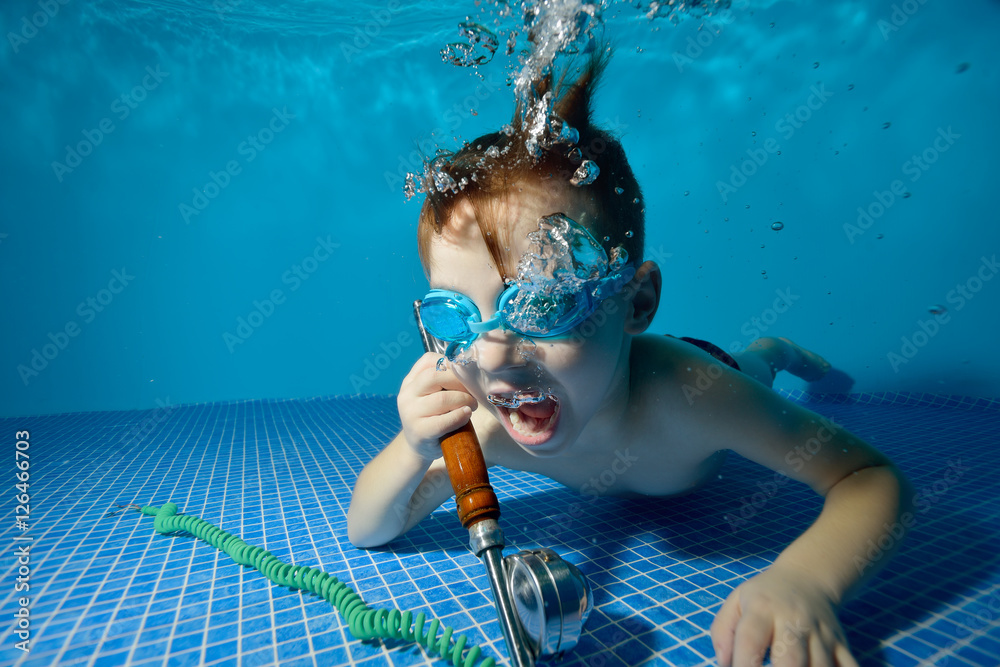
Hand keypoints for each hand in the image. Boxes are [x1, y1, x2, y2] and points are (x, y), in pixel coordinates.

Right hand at [397, 352, 478, 460]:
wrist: (419, 447)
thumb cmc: (432, 416)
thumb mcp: (432, 395)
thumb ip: (444, 381)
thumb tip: (470, 372)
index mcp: (410, 381)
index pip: (429, 360)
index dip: (451, 364)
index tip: (464, 375)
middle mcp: (407, 394)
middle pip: (435, 376)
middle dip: (460, 382)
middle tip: (471, 393)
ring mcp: (410, 413)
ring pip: (442, 399)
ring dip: (464, 400)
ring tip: (471, 406)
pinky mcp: (419, 431)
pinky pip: (444, 420)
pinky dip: (460, 416)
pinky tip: (466, 415)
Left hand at [710, 566, 858, 666]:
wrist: (808, 577)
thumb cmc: (764, 597)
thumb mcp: (736, 601)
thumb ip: (722, 631)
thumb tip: (724, 663)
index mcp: (763, 609)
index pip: (750, 639)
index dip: (743, 664)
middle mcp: (794, 620)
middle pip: (790, 658)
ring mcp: (821, 633)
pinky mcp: (841, 644)